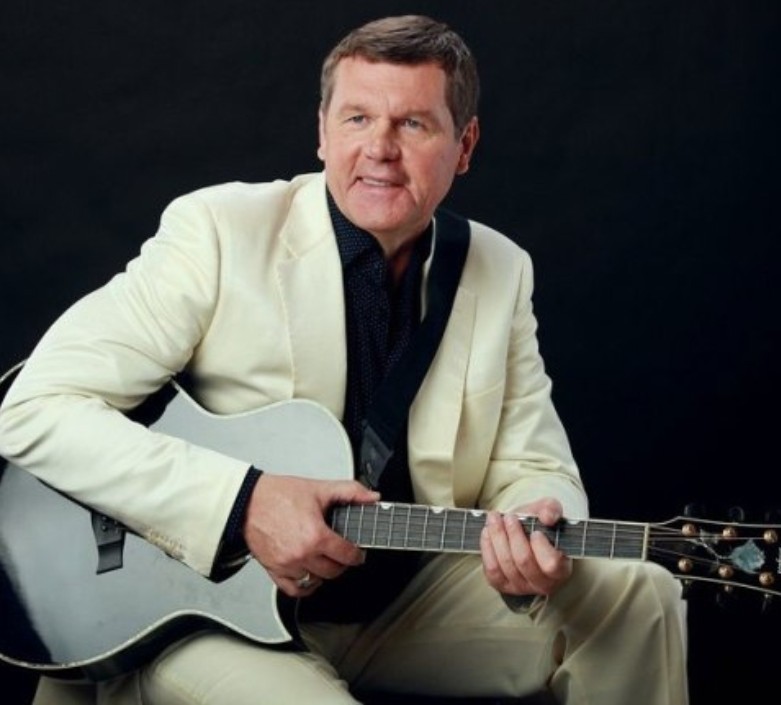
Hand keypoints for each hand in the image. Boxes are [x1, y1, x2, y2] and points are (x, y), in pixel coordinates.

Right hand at [243, 473, 378, 596]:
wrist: (247, 501)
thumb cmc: (278, 495)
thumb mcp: (319, 489)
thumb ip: (350, 492)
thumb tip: (372, 498)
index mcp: (315, 535)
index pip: (346, 555)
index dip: (357, 555)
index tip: (357, 553)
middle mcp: (302, 554)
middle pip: (333, 571)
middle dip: (341, 563)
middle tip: (342, 554)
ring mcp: (287, 565)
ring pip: (315, 581)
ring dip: (323, 573)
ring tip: (325, 561)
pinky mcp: (273, 570)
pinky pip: (294, 589)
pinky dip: (305, 586)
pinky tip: (309, 575)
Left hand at [480, 497, 571, 598]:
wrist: (521, 533)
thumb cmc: (538, 526)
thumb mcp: (548, 512)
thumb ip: (551, 510)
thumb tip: (547, 517)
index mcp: (560, 569)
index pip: (551, 564)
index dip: (541, 547)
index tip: (535, 531)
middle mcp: (542, 583)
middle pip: (524, 561)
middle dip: (514, 535)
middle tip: (509, 517)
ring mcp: (521, 587)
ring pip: (506, 564)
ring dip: (498, 537)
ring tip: (494, 519)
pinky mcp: (502, 585)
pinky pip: (492, 570)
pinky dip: (487, 548)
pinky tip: (487, 532)